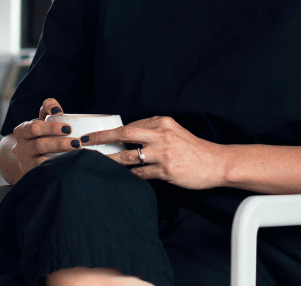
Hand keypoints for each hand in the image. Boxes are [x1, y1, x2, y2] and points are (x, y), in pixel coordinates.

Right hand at [6, 98, 83, 177]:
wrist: (28, 156)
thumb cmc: (40, 134)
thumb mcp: (42, 119)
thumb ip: (48, 108)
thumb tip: (56, 109)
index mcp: (21, 131)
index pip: (34, 127)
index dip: (51, 127)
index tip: (69, 128)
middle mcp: (19, 148)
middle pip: (39, 145)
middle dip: (59, 143)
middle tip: (77, 142)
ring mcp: (24, 163)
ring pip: (40, 161)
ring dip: (60, 157)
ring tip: (75, 154)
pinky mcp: (30, 174)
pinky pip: (43, 172)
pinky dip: (56, 168)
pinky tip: (69, 165)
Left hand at [84, 116, 224, 189]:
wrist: (216, 163)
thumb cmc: (193, 149)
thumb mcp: (174, 131)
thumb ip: (153, 131)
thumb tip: (128, 135)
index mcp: (162, 122)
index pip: (131, 125)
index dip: (112, 132)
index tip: (97, 136)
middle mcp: (161, 135)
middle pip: (125, 133)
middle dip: (102, 137)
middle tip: (84, 143)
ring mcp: (163, 154)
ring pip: (129, 157)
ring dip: (110, 160)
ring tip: (95, 163)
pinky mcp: (166, 171)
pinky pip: (140, 174)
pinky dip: (128, 176)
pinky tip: (118, 178)